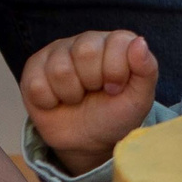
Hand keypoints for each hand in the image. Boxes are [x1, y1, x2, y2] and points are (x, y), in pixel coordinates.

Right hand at [20, 30, 157, 173]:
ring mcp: (58, 52)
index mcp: (116, 43)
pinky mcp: (34, 68)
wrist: (88, 141)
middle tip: (94, 93)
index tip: (116, 89)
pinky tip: (57, 101)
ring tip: (76, 98)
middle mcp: (87, 41)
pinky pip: (36, 83)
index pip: (116, 42)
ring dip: (71, 94)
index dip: (116, 72)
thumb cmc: (115, 115)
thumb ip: (146, 69)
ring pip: (60, 69)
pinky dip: (49, 100)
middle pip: (86, 51)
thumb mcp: (139, 98)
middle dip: (93, 82)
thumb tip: (140, 42)